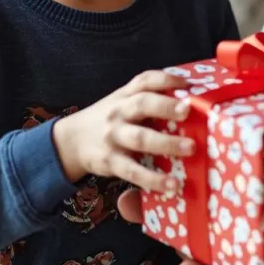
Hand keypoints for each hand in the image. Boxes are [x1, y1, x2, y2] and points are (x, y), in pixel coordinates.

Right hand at [51, 70, 193, 191]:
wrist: (71, 140)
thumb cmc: (111, 121)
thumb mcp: (122, 102)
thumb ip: (148, 99)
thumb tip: (192, 100)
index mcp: (126, 95)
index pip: (145, 80)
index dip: (167, 80)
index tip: (189, 85)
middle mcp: (119, 112)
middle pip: (142, 104)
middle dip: (166, 106)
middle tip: (188, 111)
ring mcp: (114, 137)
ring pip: (140, 138)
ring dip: (166, 143)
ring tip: (190, 148)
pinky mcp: (110, 161)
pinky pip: (133, 171)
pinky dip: (153, 179)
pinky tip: (172, 185)